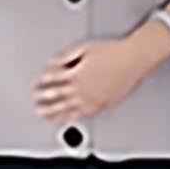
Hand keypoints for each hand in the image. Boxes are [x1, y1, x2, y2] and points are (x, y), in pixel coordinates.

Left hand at [34, 25, 169, 126]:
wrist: (133, 59)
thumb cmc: (113, 51)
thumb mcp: (85, 48)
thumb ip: (66, 57)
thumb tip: (53, 63)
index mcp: (76, 73)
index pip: (53, 81)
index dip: (41, 85)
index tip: (35, 88)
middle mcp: (82, 88)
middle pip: (57, 98)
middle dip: (44, 102)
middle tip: (37, 106)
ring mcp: (92, 98)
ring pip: (68, 109)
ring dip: (55, 114)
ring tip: (47, 117)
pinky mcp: (103, 104)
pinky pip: (84, 114)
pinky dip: (73, 118)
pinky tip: (69, 120)